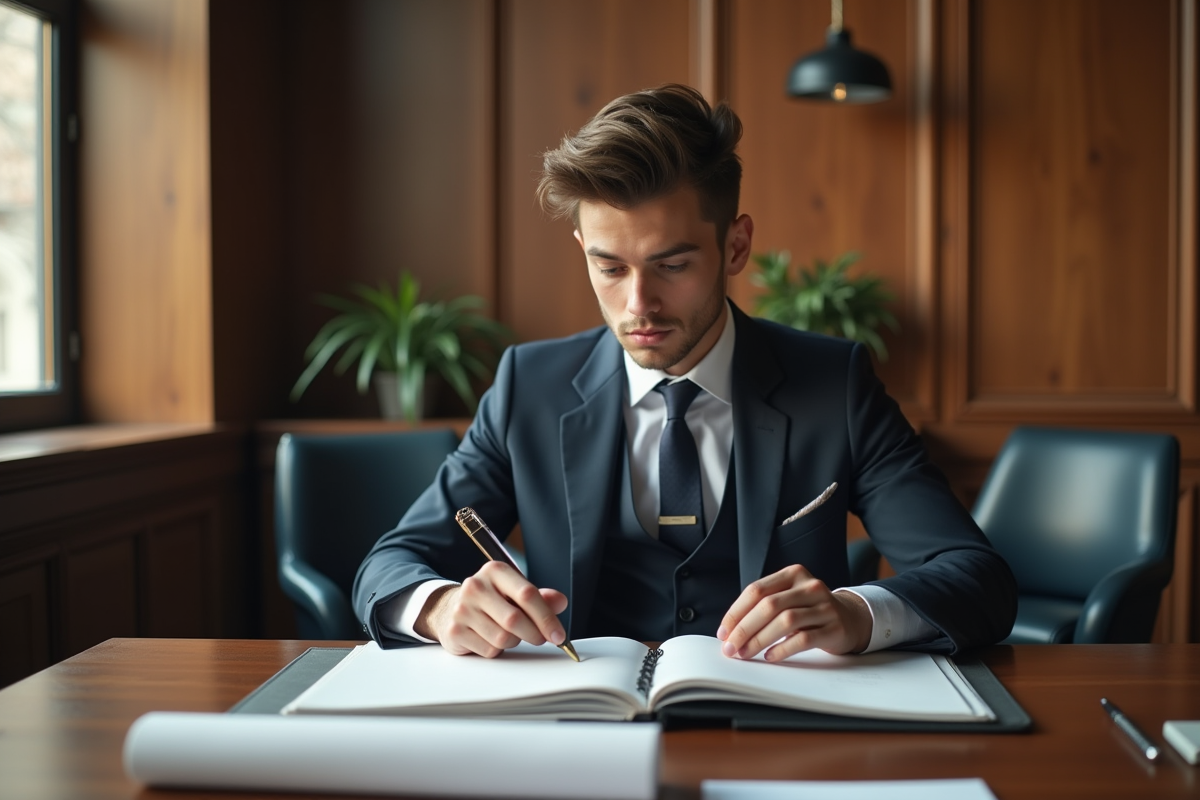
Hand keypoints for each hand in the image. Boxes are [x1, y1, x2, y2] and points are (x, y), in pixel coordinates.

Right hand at [414, 561, 568, 657]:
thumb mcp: (514, 592)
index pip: (527, 594)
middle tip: (540, 638)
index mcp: (495, 571)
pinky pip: (489, 650)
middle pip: (515, 619)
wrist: (449, 608)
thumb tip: (561, 602)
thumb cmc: (490, 600)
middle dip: (534, 634)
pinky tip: (490, 638)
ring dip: (514, 642)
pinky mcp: (455, 631)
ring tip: (508, 633)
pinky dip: (497, 650)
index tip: (559, 635)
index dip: (547, 617)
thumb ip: (539, 597)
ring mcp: (462, 609)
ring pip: (503, 638)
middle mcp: (475, 586)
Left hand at [716, 564, 871, 660]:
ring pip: (785, 621)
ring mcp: (824, 606)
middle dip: (745, 628)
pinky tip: (770, 657)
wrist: (851, 619)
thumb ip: (764, 606)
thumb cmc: (810, 611)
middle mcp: (809, 586)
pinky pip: (803, 639)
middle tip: (731, 648)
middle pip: (769, 605)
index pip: (757, 590)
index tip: (723, 632)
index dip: (736, 612)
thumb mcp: (789, 598)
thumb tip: (730, 631)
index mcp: (793, 574)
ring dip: (760, 640)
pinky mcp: (834, 628)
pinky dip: (782, 649)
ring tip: (745, 653)